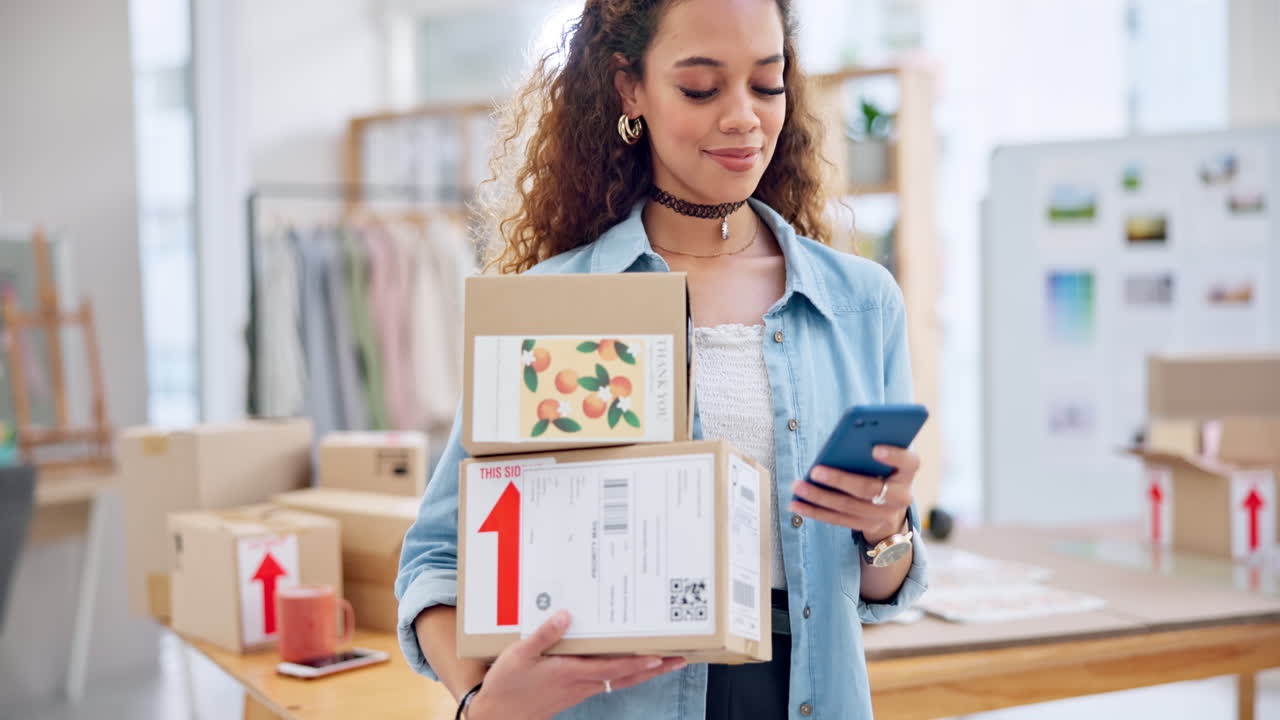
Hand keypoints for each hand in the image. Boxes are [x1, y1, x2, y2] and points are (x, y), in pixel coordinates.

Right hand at [467, 610, 685, 719]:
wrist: (497, 718)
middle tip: (679, 659)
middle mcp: (581, 683)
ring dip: (643, 671)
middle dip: (655, 668)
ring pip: (619, 680)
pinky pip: (605, 681)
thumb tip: (567, 615)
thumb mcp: (519, 655)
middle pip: (626, 677)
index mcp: (571, 673)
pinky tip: (626, 663)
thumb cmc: (507, 688)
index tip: (661, 656)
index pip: (613, 669)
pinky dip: (622, 673)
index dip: (638, 663)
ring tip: (663, 659)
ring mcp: (579, 690)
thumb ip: (544, 635)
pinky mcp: (573, 692)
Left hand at [789, 445, 917, 542]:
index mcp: (907, 472)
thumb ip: (870, 447)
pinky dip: (815, 512)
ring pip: (848, 506)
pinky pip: (838, 520)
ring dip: (819, 497)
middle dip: (839, 480)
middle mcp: (901, 496)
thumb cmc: (881, 468)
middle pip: (869, 489)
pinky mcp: (867, 526)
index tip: (874, 448)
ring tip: (798, 486)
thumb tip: (840, 440)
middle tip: (815, 471)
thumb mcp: (883, 456)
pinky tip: (796, 503)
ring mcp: (884, 515)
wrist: (891, 505)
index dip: (894, 456)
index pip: (909, 462)